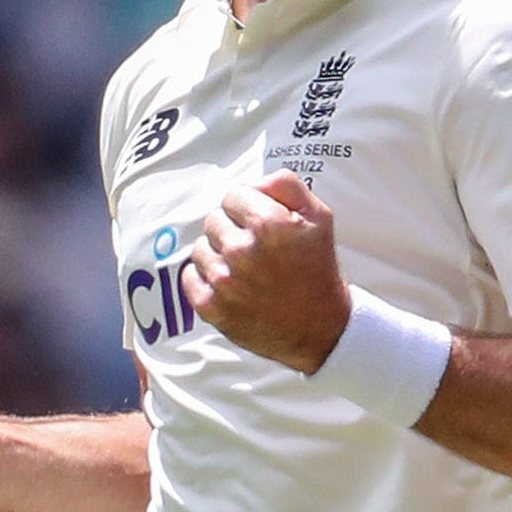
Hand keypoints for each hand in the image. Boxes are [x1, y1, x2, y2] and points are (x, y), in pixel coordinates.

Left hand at [182, 171, 351, 371]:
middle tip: (255, 249)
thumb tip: (253, 183)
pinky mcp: (212, 308)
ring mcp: (224, 282)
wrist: (321, 329)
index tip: (261, 224)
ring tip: (244, 269)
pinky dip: (205, 279)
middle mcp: (242, 251)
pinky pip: (190, 277)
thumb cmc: (318, 269)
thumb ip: (285, 185)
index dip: (248, 207)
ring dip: (218, 254)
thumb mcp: (319, 217)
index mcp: (268, 224)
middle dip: (232, 229)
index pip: (233, 195)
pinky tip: (230, 284)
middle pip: (213, 219)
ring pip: (200, 248)